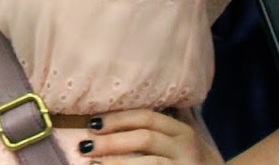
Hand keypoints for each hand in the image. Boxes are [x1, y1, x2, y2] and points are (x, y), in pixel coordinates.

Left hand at [77, 109, 221, 162]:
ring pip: (148, 164)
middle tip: (85, 146)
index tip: (92, 123)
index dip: (118, 119)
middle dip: (112, 142)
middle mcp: (186, 148)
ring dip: (116, 164)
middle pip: (144, 139)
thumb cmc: (193, 163)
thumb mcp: (181, 143)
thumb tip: (110, 122)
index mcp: (183, 132)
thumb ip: (157, 131)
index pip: (147, 118)